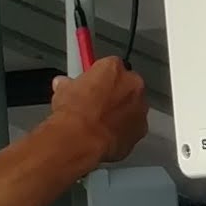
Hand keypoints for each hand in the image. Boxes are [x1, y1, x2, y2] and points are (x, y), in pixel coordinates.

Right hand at [46, 51, 151, 168]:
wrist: (81, 139)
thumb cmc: (75, 113)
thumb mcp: (63, 91)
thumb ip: (68, 84)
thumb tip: (64, 85)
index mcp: (114, 68)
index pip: (110, 66)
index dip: (100, 77)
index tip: (93, 83)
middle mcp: (132, 84)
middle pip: (126, 84)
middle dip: (114, 93)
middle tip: (97, 104)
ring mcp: (140, 107)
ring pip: (133, 106)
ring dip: (122, 111)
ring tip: (101, 122)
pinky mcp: (141, 129)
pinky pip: (134, 126)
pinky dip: (124, 130)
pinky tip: (108, 134)